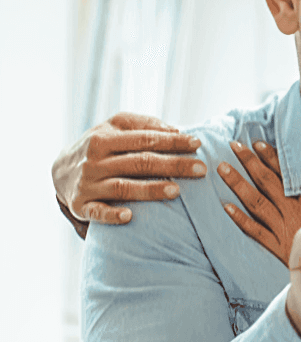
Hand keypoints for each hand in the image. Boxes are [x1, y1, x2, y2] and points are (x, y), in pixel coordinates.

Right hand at [52, 113, 206, 223]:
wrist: (59, 170)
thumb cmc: (99, 145)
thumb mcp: (114, 127)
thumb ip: (144, 124)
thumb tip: (176, 130)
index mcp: (103, 138)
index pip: (144, 139)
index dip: (172, 141)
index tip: (197, 144)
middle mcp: (94, 161)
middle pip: (139, 162)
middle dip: (172, 165)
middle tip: (200, 169)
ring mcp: (87, 185)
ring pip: (122, 187)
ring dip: (149, 190)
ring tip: (176, 191)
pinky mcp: (81, 206)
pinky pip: (97, 213)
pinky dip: (112, 215)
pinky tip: (130, 216)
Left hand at [220, 141, 300, 271]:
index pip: (284, 170)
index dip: (269, 155)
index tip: (256, 143)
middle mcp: (293, 210)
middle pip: (265, 182)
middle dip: (248, 162)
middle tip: (233, 147)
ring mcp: (284, 229)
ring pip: (255, 203)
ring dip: (238, 184)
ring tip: (223, 169)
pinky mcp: (280, 248)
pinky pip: (256, 232)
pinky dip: (240, 220)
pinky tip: (227, 208)